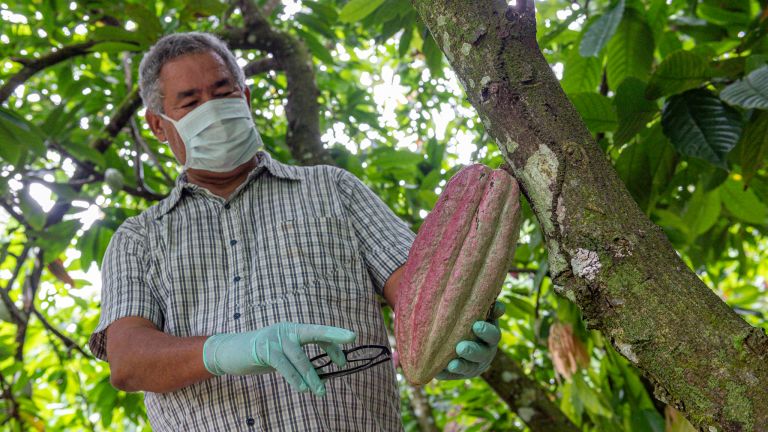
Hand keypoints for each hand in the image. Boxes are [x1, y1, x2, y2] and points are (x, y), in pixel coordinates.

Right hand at [203, 322, 355, 395]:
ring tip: (320, 392)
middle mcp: (287, 329)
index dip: (333, 344)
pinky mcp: (263, 349)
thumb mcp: (284, 354)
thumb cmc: (262, 354)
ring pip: (299, 356)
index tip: (344, 360)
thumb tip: (321, 376)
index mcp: (294, 329)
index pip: (318, 332)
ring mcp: (275, 338)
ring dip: (311, 375)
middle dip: (333, 339)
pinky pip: (283, 365)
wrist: (231, 352)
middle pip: (314, 333)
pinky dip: (294, 377)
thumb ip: (300, 360)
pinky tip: (302, 388)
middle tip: (348, 351)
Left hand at [436, 301, 503, 379]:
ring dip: (461, 366)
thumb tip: (499, 306)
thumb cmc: (471, 319)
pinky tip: (439, 371)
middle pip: (482, 354)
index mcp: (491, 336)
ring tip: (452, 364)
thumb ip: (489, 309)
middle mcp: (485, 352)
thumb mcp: (481, 314)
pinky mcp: (460, 373)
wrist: (460, 338)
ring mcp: (474, 365)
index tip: (476, 325)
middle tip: (461, 347)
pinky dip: (447, 374)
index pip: (493, 335)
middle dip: (472, 351)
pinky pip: (454, 376)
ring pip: (469, 367)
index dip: (486, 332)